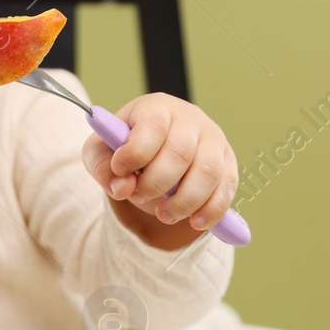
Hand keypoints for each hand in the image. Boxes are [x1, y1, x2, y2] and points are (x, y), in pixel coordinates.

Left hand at [83, 92, 237, 230]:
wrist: (153, 148)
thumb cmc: (125, 146)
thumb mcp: (101, 153)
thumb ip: (104, 168)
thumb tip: (122, 187)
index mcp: (156, 107)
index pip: (153, 126)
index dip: (136, 153)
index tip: (120, 170)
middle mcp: (189, 118)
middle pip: (180, 152)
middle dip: (156, 183)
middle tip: (139, 197)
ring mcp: (213, 139)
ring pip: (207, 173)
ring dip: (184, 202)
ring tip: (163, 215)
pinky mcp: (227, 162)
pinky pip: (226, 189)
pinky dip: (212, 210)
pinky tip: (195, 222)